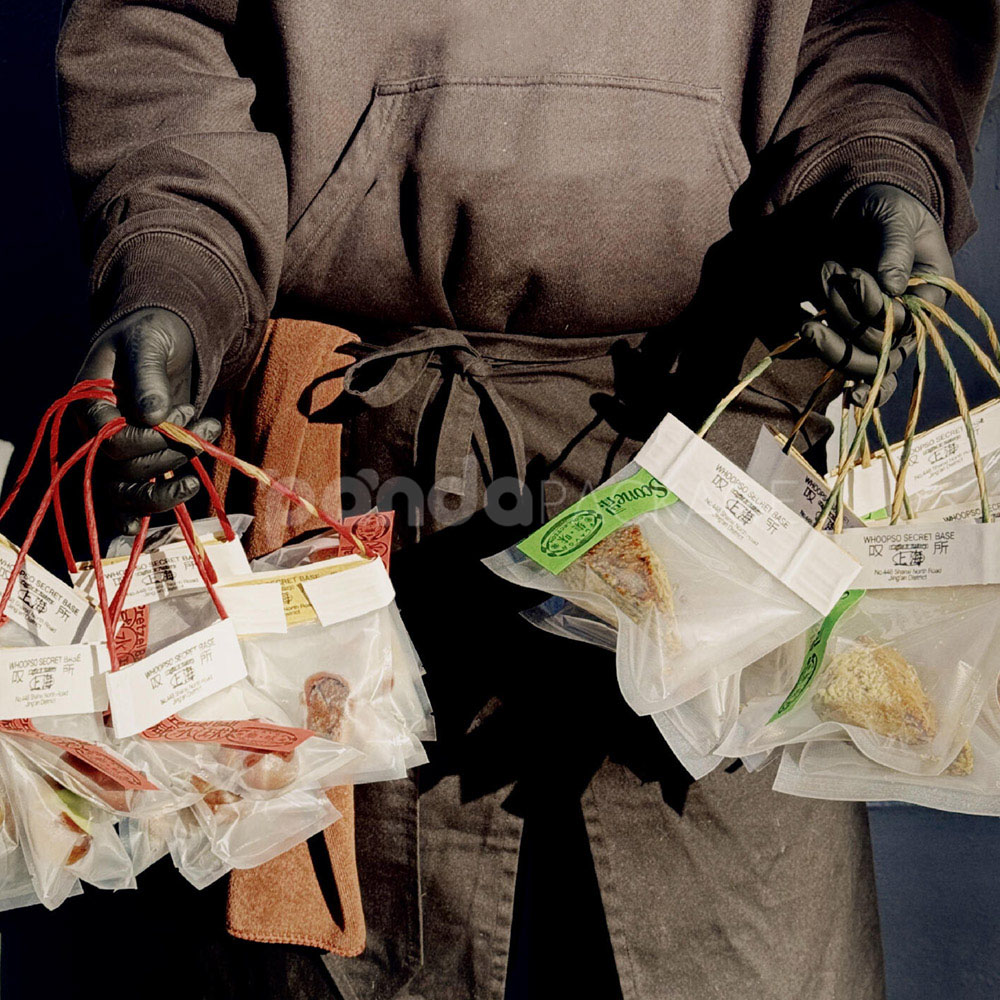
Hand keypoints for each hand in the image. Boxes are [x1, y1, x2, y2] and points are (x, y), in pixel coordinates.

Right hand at [76, 307, 220, 527]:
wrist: (166, 338)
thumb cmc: (152, 332)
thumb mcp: (149, 340)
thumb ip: (148, 374)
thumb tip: (153, 415)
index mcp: (90, 403)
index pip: (110, 441)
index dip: (148, 439)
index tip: (183, 414)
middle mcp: (97, 433)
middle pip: (122, 471)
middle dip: (170, 454)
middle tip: (205, 428)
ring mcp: (117, 450)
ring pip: (128, 492)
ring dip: (171, 484)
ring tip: (206, 448)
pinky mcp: (140, 458)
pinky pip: (139, 496)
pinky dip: (161, 501)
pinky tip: (187, 489)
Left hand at [800, 183, 952, 404]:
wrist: (856, 211)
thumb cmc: (884, 208)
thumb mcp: (895, 217)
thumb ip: (895, 249)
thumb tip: (892, 287)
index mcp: (930, 292)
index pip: (909, 320)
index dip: (880, 307)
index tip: (854, 277)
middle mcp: (909, 320)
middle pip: (883, 348)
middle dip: (849, 318)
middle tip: (826, 276)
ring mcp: (880, 332)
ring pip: (864, 363)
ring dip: (834, 346)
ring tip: (807, 325)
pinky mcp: (853, 336)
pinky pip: (854, 367)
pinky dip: (843, 373)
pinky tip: (831, 370)